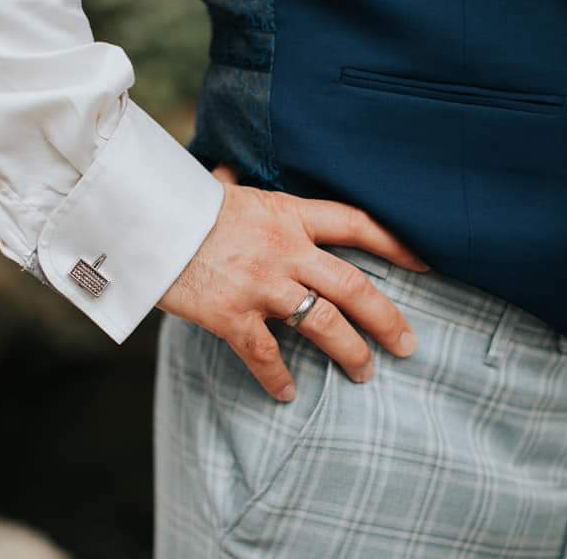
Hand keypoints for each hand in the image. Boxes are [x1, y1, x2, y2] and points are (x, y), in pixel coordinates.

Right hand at [156, 164, 428, 401]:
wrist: (141, 220)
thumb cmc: (182, 204)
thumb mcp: (221, 190)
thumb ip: (234, 186)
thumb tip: (224, 172)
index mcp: (289, 215)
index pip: (357, 224)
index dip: (396, 244)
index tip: (425, 262)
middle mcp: (285, 250)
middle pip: (354, 286)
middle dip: (387, 318)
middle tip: (406, 345)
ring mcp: (260, 284)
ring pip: (323, 324)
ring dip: (350, 352)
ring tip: (363, 372)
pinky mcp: (231, 315)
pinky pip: (266, 353)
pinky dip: (279, 377)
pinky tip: (288, 393)